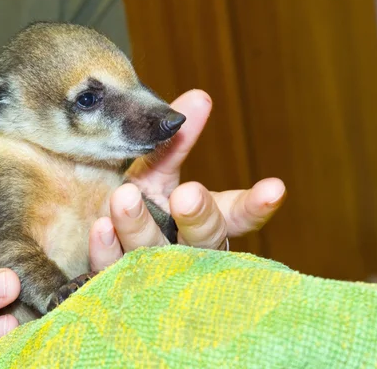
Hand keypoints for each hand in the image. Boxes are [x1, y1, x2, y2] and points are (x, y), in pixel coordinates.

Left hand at [88, 89, 285, 270]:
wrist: (102, 240)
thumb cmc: (143, 204)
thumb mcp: (158, 172)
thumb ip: (176, 143)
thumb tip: (200, 97)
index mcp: (204, 220)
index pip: (238, 215)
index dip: (257, 206)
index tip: (274, 188)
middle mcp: (186, 248)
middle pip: (203, 238)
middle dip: (198, 216)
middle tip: (188, 195)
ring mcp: (154, 270)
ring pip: (155, 253)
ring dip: (140, 225)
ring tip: (124, 197)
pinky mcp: (119, 280)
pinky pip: (113, 268)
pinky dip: (107, 248)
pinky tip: (101, 227)